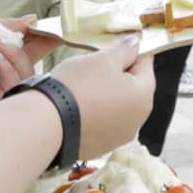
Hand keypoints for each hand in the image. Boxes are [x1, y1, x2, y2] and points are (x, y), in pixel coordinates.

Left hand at [0, 18, 56, 113]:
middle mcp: (2, 73)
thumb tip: (33, 20)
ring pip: (28, 75)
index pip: (29, 48)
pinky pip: (16, 88)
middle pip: (33, 62)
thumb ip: (8, 26)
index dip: (43, 39)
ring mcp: (0, 89)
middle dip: (37, 47)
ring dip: (16, 57)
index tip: (54, 29)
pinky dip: (9, 71)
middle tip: (35, 34)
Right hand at [48, 37, 155, 158]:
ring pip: (116, 107)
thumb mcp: (102, 59)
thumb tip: (135, 45)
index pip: (146, 67)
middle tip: (93, 67)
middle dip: (116, 75)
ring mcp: (117, 137)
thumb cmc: (77, 88)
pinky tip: (77, 106)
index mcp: (143, 98)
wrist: (47, 124)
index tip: (115, 48)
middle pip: (132, 88)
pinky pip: (101, 123)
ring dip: (104, 95)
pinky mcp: (98, 147)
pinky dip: (93, 113)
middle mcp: (136, 122)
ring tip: (82, 87)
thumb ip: (124, 50)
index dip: (130, 53)